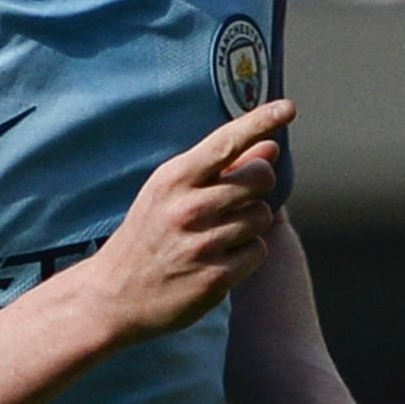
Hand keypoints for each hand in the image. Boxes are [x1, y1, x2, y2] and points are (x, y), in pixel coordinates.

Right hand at [75, 100, 291, 343]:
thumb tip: (270, 148)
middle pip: (260, 178)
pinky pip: (258, 251)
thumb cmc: (149, 234)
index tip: (289, 107)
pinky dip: (247, 254)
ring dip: (249, 224)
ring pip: (262, 216)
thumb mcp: (171, 193)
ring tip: (218, 234)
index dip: (261, 121)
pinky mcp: (216, 278)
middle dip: (257, 186)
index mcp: (174, 179)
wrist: (115, 295)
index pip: (227, 141)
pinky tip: (220, 258)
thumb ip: (222, 170)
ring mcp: (203, 245)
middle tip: (234, 200)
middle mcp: (189, 209)